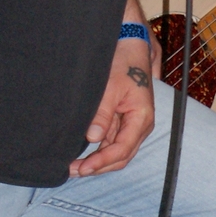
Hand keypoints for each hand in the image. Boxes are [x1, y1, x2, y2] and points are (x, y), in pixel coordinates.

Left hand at [70, 36, 154, 176]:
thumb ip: (102, 114)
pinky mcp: (123, 120)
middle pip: (121, 156)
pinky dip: (99, 150)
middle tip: (74, 171)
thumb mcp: (110, 88)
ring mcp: (132, 124)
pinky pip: (112, 142)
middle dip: (99, 166)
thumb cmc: (123, 63)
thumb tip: (92, 138)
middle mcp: (140, 125)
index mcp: (142, 118)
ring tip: (75, 166)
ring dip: (98, 161)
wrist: (129, 45)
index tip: (82, 168)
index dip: (102, 162)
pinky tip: (84, 154)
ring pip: (116, 152)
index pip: (122, 150)